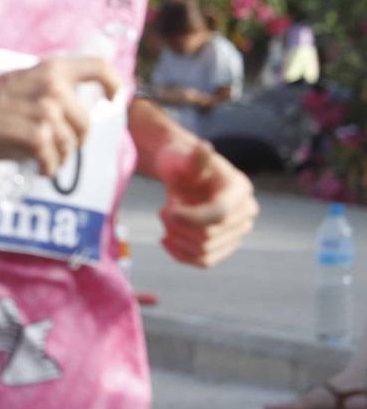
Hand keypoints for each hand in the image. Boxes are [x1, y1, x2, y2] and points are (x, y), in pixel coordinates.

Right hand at [0, 56, 119, 175]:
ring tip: (40, 157)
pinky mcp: (37, 137)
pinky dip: (47, 168)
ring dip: (58, 157)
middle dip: (74, 140)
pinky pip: (54, 160)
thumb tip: (75, 107)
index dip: (114, 85)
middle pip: (85, 123)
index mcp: (52, 70)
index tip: (113, 99)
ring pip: (70, 146)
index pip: (99, 68)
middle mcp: (55, 88)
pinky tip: (36, 166)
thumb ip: (50, 86)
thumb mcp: (22, 79)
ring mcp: (47, 113)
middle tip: (56, 146)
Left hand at [155, 137, 258, 267]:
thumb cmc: (181, 163)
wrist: (182, 174)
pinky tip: (165, 240)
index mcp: (240, 189)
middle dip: (178, 226)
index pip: (219, 214)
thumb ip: (194, 158)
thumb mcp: (184, 157)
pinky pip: (205, 261)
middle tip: (163, 211)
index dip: (189, 218)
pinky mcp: (225, 245)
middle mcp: (246, 212)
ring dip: (177, 240)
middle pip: (209, 236)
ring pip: (205, 252)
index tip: (166, 209)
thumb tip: (204, 147)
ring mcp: (238, 231)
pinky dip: (181, 255)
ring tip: (165, 221)